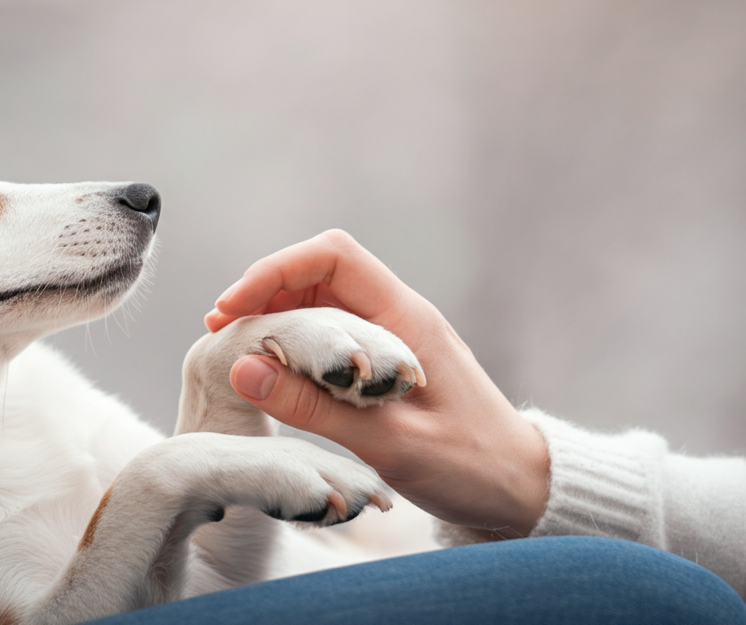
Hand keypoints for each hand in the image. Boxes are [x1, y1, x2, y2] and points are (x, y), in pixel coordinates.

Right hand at [206, 229, 550, 537]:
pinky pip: (334, 336)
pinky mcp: (389, 364)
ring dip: (278, 318)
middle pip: (319, 273)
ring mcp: (394, 337)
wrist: (522, 488)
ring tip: (239, 353)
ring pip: (322, 304)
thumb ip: (314, 407)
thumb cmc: (470, 466)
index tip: (234, 307)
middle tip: (223, 333)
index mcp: (406, 319)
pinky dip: (298, 345)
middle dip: (266, 293)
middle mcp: (399, 316)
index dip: (276, 270)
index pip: (332, 257)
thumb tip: (245, 367)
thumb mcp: (388, 444)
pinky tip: (275, 374)